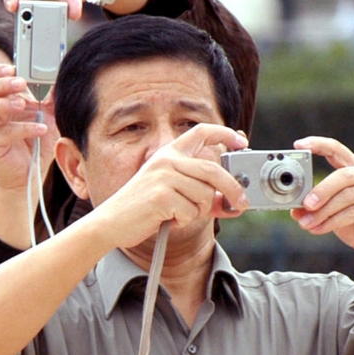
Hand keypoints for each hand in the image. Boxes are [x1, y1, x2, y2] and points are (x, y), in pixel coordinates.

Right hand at [0, 63, 56, 191]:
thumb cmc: (36, 144)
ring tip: (23, 104)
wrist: (30, 175)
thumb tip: (59, 79)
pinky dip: (21, 128)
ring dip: (2, 103)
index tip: (13, 67)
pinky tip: (39, 129)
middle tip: (21, 83)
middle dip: (1, 83)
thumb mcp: (48, 117)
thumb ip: (50, 99)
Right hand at [92, 123, 249, 249]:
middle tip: (241, 203)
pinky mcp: (161, 195)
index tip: (241, 142)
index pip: (200, 132)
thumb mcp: (172, 195)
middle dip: (233, 189)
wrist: (111, 222)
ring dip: (198, 211)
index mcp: (168, 154)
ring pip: (204, 195)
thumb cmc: (142, 209)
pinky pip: (191, 211)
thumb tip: (232, 201)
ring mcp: (163, 176)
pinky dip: (184, 220)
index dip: (224, 134)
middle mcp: (166, 160)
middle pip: (213, 170)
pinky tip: (168, 218)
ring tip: (178, 213)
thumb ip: (200, 193)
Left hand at [289, 136, 353, 264]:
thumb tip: (294, 210)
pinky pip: (353, 213)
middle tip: (305, 204)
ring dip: (322, 212)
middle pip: (342, 175)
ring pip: (346, 196)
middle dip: (320, 190)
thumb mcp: (332, 214)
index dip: (318, 144)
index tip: (299, 144)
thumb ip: (315, 209)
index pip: (337, 149)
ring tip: (306, 223)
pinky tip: (319, 229)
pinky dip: (331, 222)